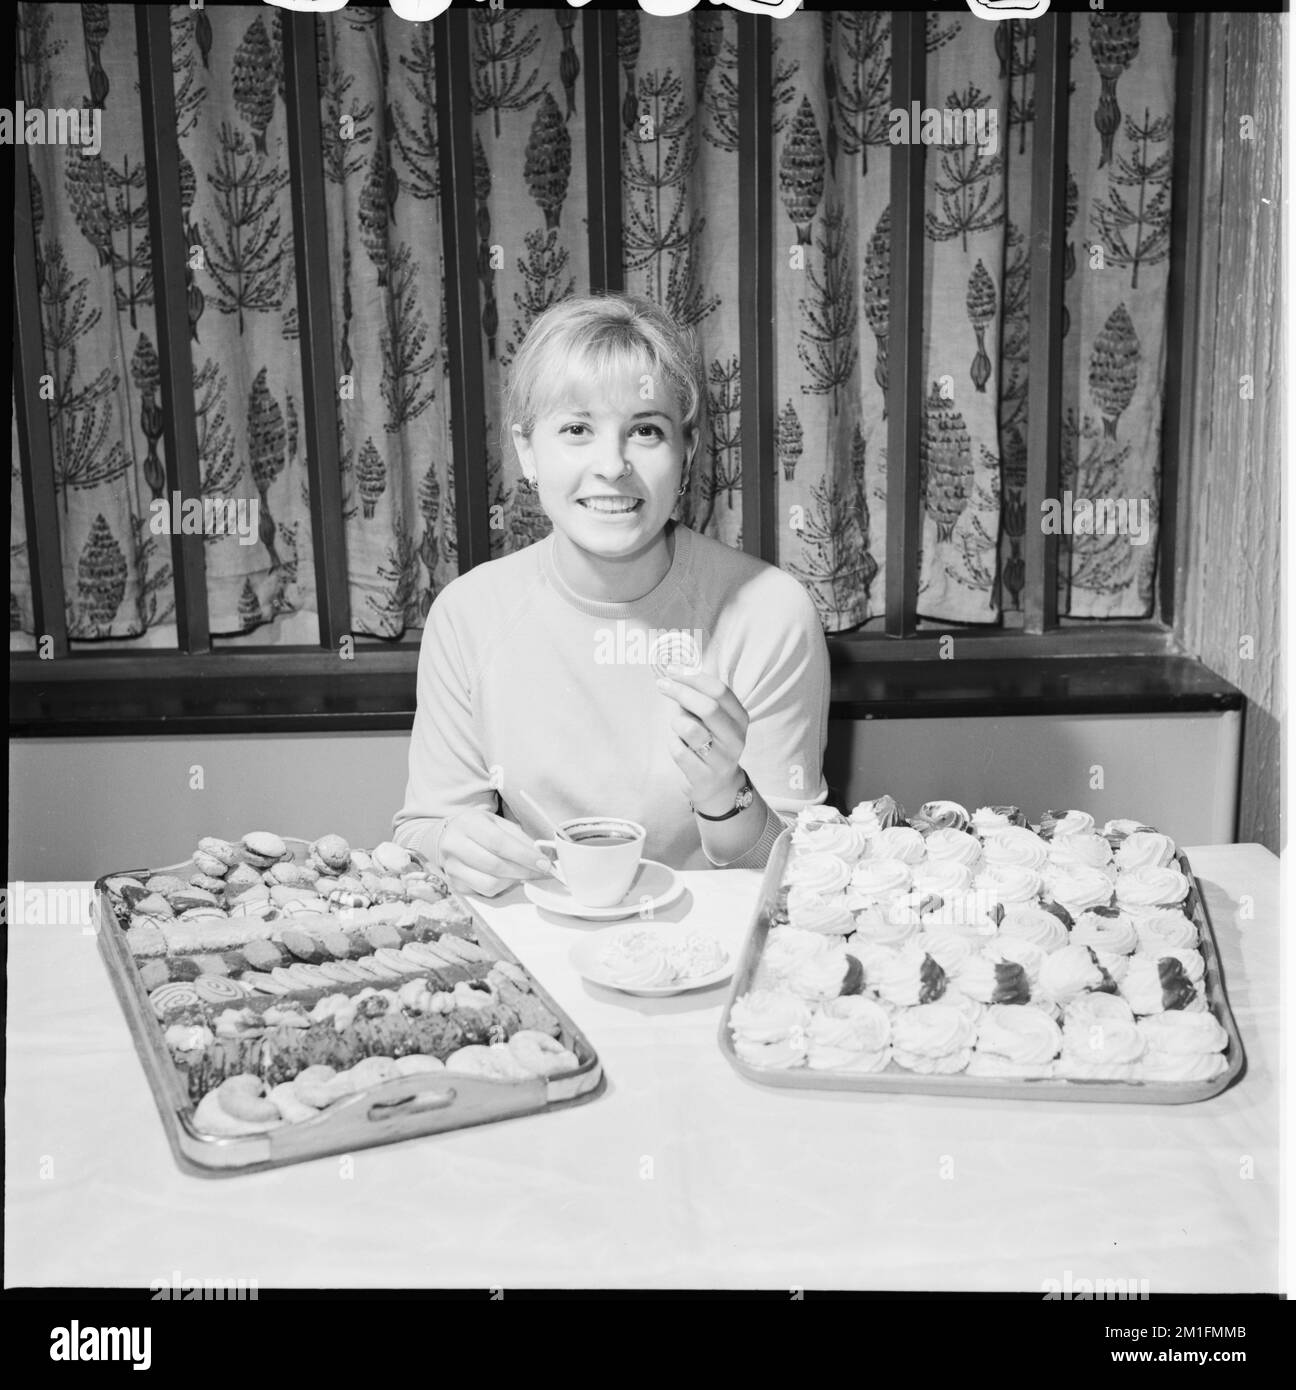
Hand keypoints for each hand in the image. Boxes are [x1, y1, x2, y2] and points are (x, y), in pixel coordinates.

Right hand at [437, 809, 552, 897]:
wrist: (450, 836)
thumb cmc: (479, 829)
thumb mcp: (499, 823)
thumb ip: (521, 838)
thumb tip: (546, 855)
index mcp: (468, 823)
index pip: (499, 843)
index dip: (524, 855)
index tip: (544, 863)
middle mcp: (454, 845)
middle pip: (495, 865)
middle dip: (524, 871)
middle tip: (541, 871)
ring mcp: (451, 867)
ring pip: (490, 883)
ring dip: (513, 881)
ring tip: (523, 873)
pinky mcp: (454, 883)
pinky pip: (484, 892)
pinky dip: (501, 887)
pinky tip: (506, 877)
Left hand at [656, 666, 749, 814]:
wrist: (718, 787)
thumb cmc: (711, 743)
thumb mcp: (714, 720)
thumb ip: (700, 697)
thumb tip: (676, 671)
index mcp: (740, 718)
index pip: (720, 691)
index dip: (694, 677)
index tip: (672, 669)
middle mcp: (736, 738)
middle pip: (708, 707)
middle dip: (680, 692)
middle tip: (662, 684)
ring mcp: (722, 760)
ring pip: (690, 729)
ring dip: (676, 722)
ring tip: (677, 726)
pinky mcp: (704, 776)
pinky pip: (678, 751)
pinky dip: (672, 743)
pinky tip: (677, 744)